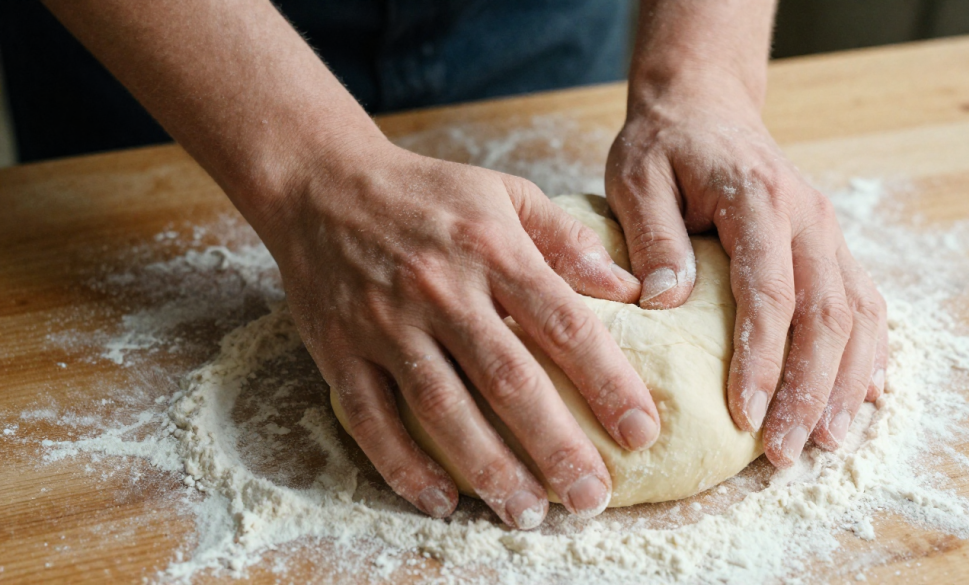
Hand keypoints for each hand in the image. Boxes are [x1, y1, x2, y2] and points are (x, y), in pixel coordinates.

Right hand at [259, 136, 659, 527]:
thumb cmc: (426, 193)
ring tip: (527, 513)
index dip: (607, 383)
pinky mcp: (339, 349)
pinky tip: (440, 501)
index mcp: (491, 248)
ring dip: (488, 468)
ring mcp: (385, 323)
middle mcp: (440, 289)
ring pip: (441, 409)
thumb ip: (568, 239)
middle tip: (591, 498)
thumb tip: (629, 289)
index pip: (563, 324)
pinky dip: (403, 465)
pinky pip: (370, 418)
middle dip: (555, 446)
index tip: (641, 433)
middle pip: (507, 380)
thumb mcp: (505, 194)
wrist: (322, 183)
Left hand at [605, 82, 887, 467]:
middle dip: (809, 390)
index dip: (762, 358)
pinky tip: (863, 394)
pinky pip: (864, 302)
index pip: (770, 291)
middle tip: (786, 452)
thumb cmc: (664, 146)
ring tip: (828, 441)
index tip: (745, 415)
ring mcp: (827, 231)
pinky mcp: (830, 245)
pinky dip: (869, 351)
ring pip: (857, 314)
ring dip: (846, 382)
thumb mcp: (637, 179)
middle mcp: (808, 216)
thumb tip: (664, 302)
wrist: (705, 108)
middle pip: (826, 313)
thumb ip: (653, 237)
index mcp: (759, 199)